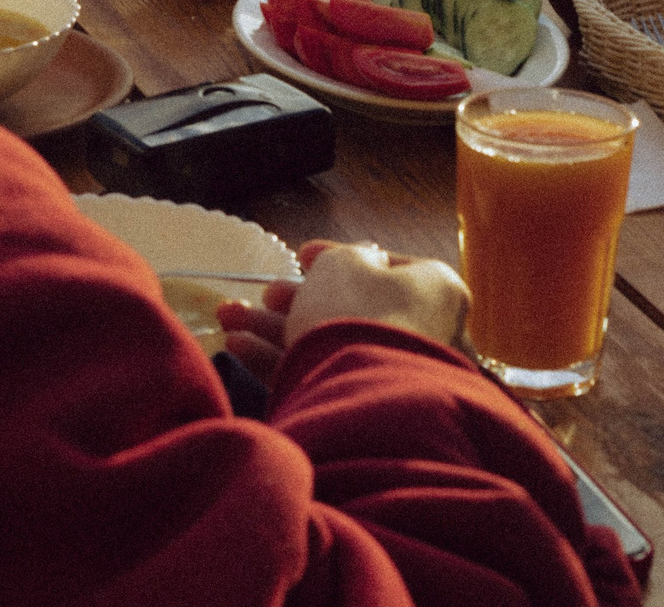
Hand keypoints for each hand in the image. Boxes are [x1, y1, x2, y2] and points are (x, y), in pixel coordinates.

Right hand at [216, 240, 467, 381]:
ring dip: (274, 330)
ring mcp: (394, 374)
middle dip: (294, 300)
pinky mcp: (364, 407)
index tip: (300, 256)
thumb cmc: (361, 312)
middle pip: (349, 309)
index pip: (385, 265)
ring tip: (229, 319)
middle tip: (262, 296)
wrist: (362, 398)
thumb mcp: (346, 263)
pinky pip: (320, 376)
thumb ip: (346, 256)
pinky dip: (281, 362)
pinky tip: (238, 348)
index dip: (336, 257)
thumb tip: (361, 259)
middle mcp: (424, 332)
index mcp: (435, 289)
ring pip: (327, 344)